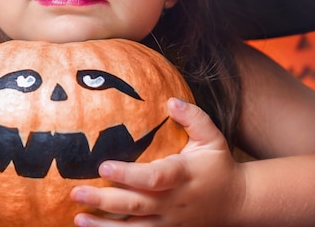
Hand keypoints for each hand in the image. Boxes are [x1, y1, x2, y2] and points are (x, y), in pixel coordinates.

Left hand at [71, 98, 245, 226]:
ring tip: (79, 218)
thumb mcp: (212, 137)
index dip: (128, 175)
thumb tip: (171, 101)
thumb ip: (194, 118)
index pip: (154, 178)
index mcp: (183, 175)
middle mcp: (174, 201)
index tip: (103, 167)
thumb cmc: (219, 165)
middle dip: (104, 201)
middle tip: (76, 192)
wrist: (238, 202)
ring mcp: (170, 221)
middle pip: (136, 204)